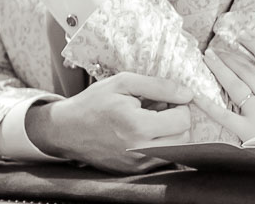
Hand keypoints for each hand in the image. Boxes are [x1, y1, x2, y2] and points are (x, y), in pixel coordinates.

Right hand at [27, 72, 192, 173]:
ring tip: (151, 120)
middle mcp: (139, 150)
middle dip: (178, 120)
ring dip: (171, 134)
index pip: (183, 121)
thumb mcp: (124, 83)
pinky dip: (160, 145)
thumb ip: (159, 86)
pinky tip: (144, 133)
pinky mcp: (134, 172)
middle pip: (184, 138)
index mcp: (137, 126)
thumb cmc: (94, 102)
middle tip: (161, 109)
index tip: (167, 99)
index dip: (180, 106)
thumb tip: (187, 94)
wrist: (67, 129)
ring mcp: (137, 165)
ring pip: (176, 150)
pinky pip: (161, 158)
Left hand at [196, 36, 254, 140]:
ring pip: (236, 85)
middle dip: (232, 57)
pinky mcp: (248, 132)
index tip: (245, 37)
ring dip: (220, 69)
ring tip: (208, 58)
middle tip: (218, 49)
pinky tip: (197, 95)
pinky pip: (224, 115)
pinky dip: (209, 104)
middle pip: (249, 70)